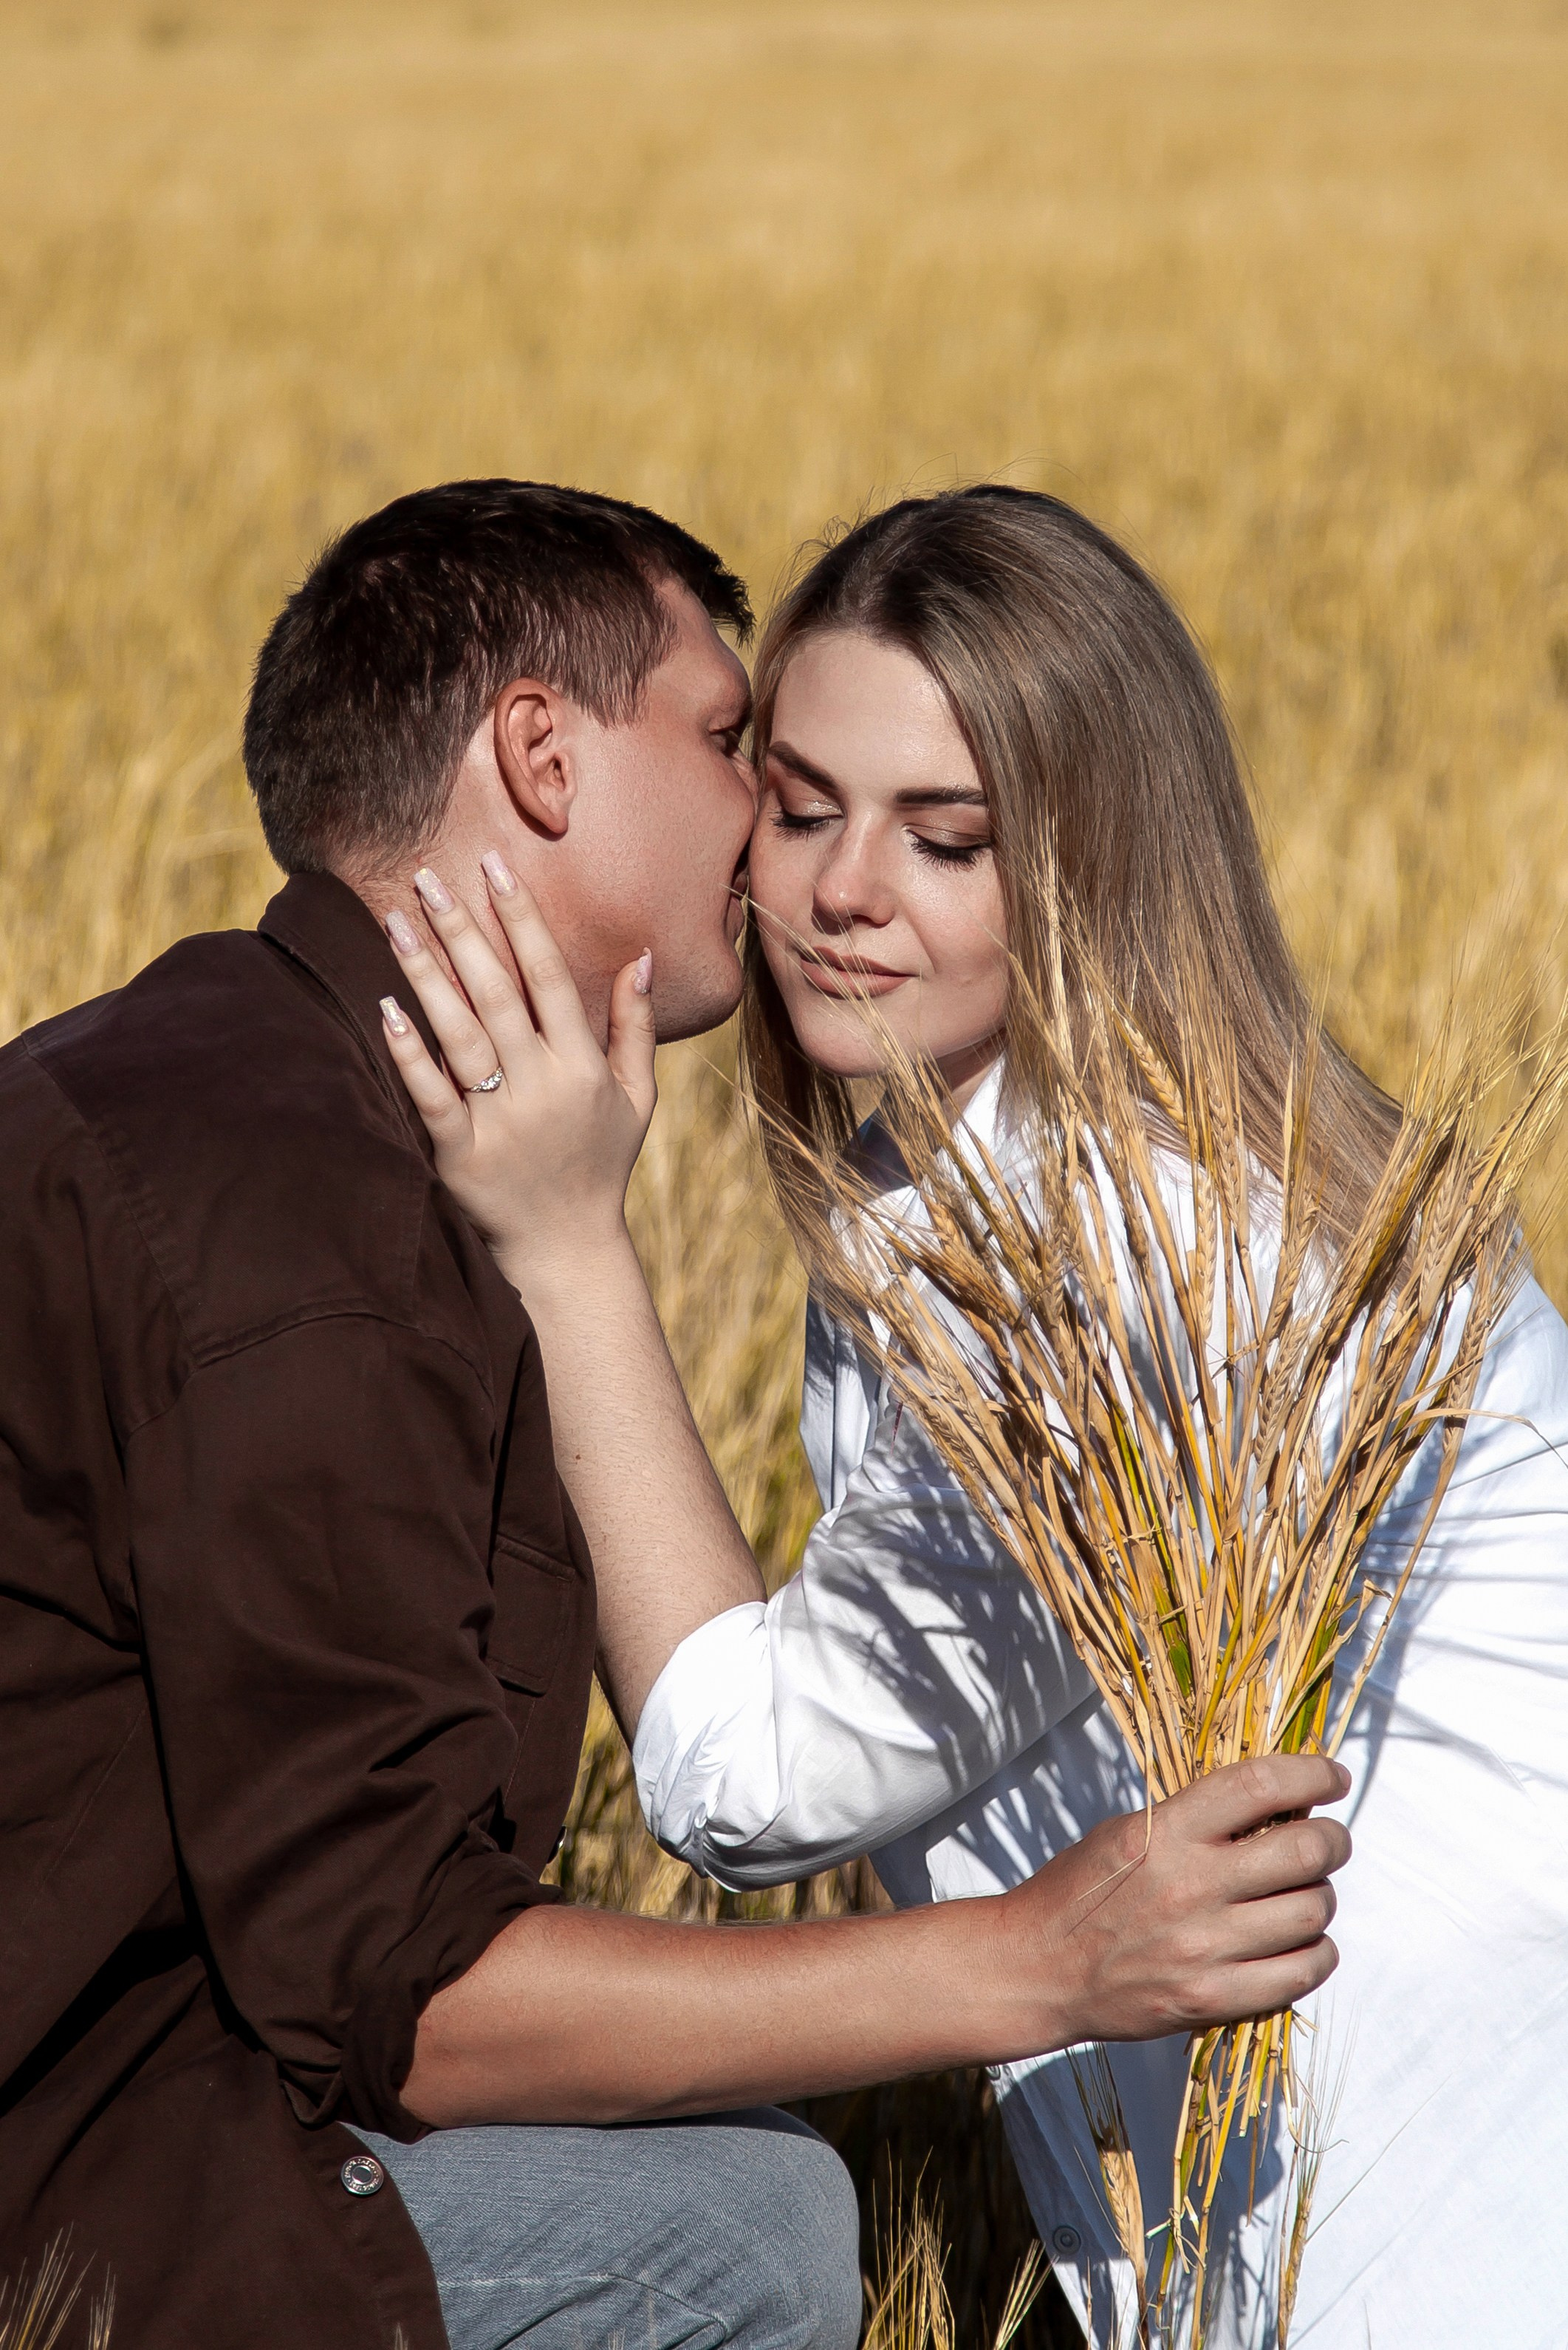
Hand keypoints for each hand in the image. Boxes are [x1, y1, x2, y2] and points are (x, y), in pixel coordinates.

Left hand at [380, 855, 656, 1283]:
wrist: (567, 1250)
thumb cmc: (599, 1164)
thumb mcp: (637, 1096)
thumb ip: (635, 1026)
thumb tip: (643, 955)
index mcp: (582, 1065)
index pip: (550, 976)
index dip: (522, 918)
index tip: (495, 866)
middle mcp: (543, 1086)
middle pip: (498, 993)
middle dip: (463, 930)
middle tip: (426, 876)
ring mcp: (501, 1121)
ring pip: (460, 1034)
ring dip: (427, 975)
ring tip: (395, 922)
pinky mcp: (460, 1155)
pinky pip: (430, 1095)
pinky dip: (409, 1053)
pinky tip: (385, 1008)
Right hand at [1006, 1752, 1350, 2042]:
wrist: (1039, 1968)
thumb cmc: (1082, 1892)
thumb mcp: (1128, 1831)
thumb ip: (1195, 1818)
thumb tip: (1275, 1805)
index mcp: (1167, 1831)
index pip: (1261, 1786)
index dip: (1312, 1775)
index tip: (1331, 1778)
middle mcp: (1191, 1885)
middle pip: (1306, 1851)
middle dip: (1333, 1840)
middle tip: (1328, 1841)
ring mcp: (1205, 1947)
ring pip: (1312, 1912)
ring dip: (1321, 1898)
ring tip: (1304, 1895)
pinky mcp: (1213, 1998)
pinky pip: (1300, 1972)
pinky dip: (1315, 1953)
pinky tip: (1299, 1943)